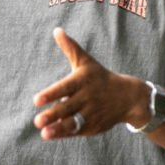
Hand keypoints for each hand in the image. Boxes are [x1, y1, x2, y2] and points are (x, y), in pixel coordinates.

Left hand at [32, 27, 146, 138]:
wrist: (128, 97)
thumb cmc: (100, 77)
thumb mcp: (86, 62)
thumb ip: (70, 48)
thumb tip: (56, 30)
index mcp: (82, 82)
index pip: (64, 88)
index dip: (51, 94)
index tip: (36, 100)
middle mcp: (86, 98)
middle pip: (67, 108)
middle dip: (52, 115)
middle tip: (36, 121)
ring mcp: (90, 114)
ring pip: (72, 122)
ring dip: (58, 128)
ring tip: (44, 132)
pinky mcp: (92, 127)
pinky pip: (76, 131)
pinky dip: (64, 133)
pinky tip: (51, 134)